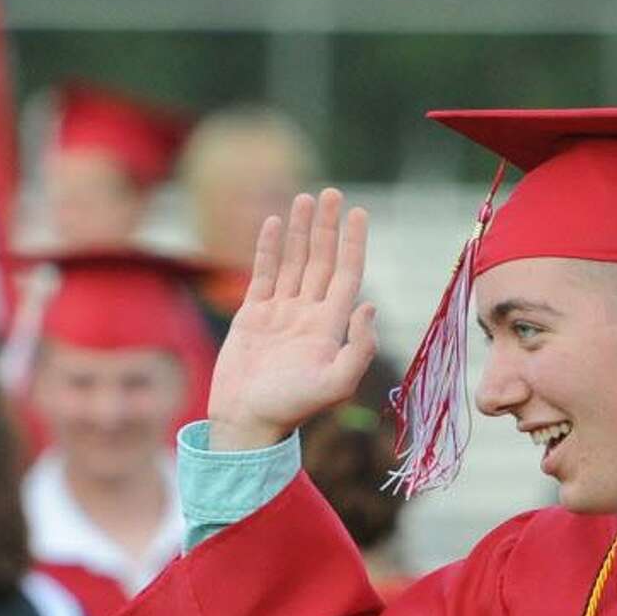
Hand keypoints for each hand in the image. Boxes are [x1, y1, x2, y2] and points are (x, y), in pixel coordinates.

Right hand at [208, 188, 377, 450]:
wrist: (247, 422)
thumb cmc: (290, 409)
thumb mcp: (335, 385)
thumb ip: (357, 348)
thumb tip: (369, 305)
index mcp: (330, 327)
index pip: (346, 275)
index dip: (353, 244)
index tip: (359, 212)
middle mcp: (308, 315)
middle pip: (322, 262)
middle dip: (328, 228)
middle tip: (332, 194)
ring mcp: (281, 314)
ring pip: (294, 262)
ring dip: (301, 231)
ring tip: (306, 199)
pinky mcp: (253, 316)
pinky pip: (263, 273)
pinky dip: (269, 248)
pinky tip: (276, 223)